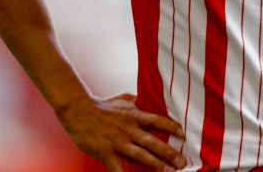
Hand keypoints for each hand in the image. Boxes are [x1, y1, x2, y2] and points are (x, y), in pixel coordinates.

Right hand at [55, 92, 186, 171]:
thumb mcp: (124, 99)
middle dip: (170, 153)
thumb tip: (151, 101)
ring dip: (157, 165)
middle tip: (183, 163)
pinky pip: (119, 168)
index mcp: (134, 115)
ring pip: (141, 156)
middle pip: (154, 142)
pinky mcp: (107, 153)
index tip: (184, 136)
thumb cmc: (102, 105)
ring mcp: (118, 142)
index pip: (159, 121)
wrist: (78, 111)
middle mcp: (129, 129)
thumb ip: (138, 102)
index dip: (173, 128)